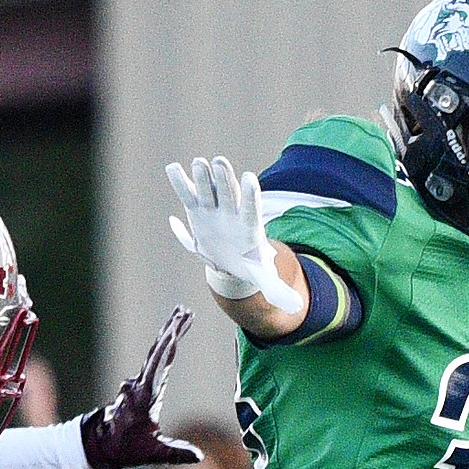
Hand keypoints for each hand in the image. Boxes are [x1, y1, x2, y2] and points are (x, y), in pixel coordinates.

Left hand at [80, 305, 202, 468]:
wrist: (100, 446)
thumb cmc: (126, 449)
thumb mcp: (153, 453)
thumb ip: (176, 453)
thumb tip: (200, 457)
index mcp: (146, 396)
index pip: (158, 366)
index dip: (167, 347)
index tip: (176, 329)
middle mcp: (140, 385)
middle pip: (158, 351)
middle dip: (172, 329)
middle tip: (185, 310)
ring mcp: (138, 383)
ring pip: (156, 353)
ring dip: (169, 333)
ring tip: (182, 315)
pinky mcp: (139, 385)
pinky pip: (154, 360)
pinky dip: (164, 346)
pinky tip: (172, 336)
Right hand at [166, 155, 303, 313]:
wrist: (234, 260)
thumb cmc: (251, 266)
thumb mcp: (264, 278)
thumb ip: (277, 289)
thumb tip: (295, 306)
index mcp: (249, 227)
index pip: (250, 208)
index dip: (250, 195)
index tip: (249, 178)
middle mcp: (232, 213)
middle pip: (229, 194)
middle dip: (224, 179)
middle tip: (219, 162)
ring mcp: (214, 209)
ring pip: (209, 190)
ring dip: (203, 177)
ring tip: (198, 163)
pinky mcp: (198, 210)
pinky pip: (188, 194)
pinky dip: (180, 182)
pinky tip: (172, 168)